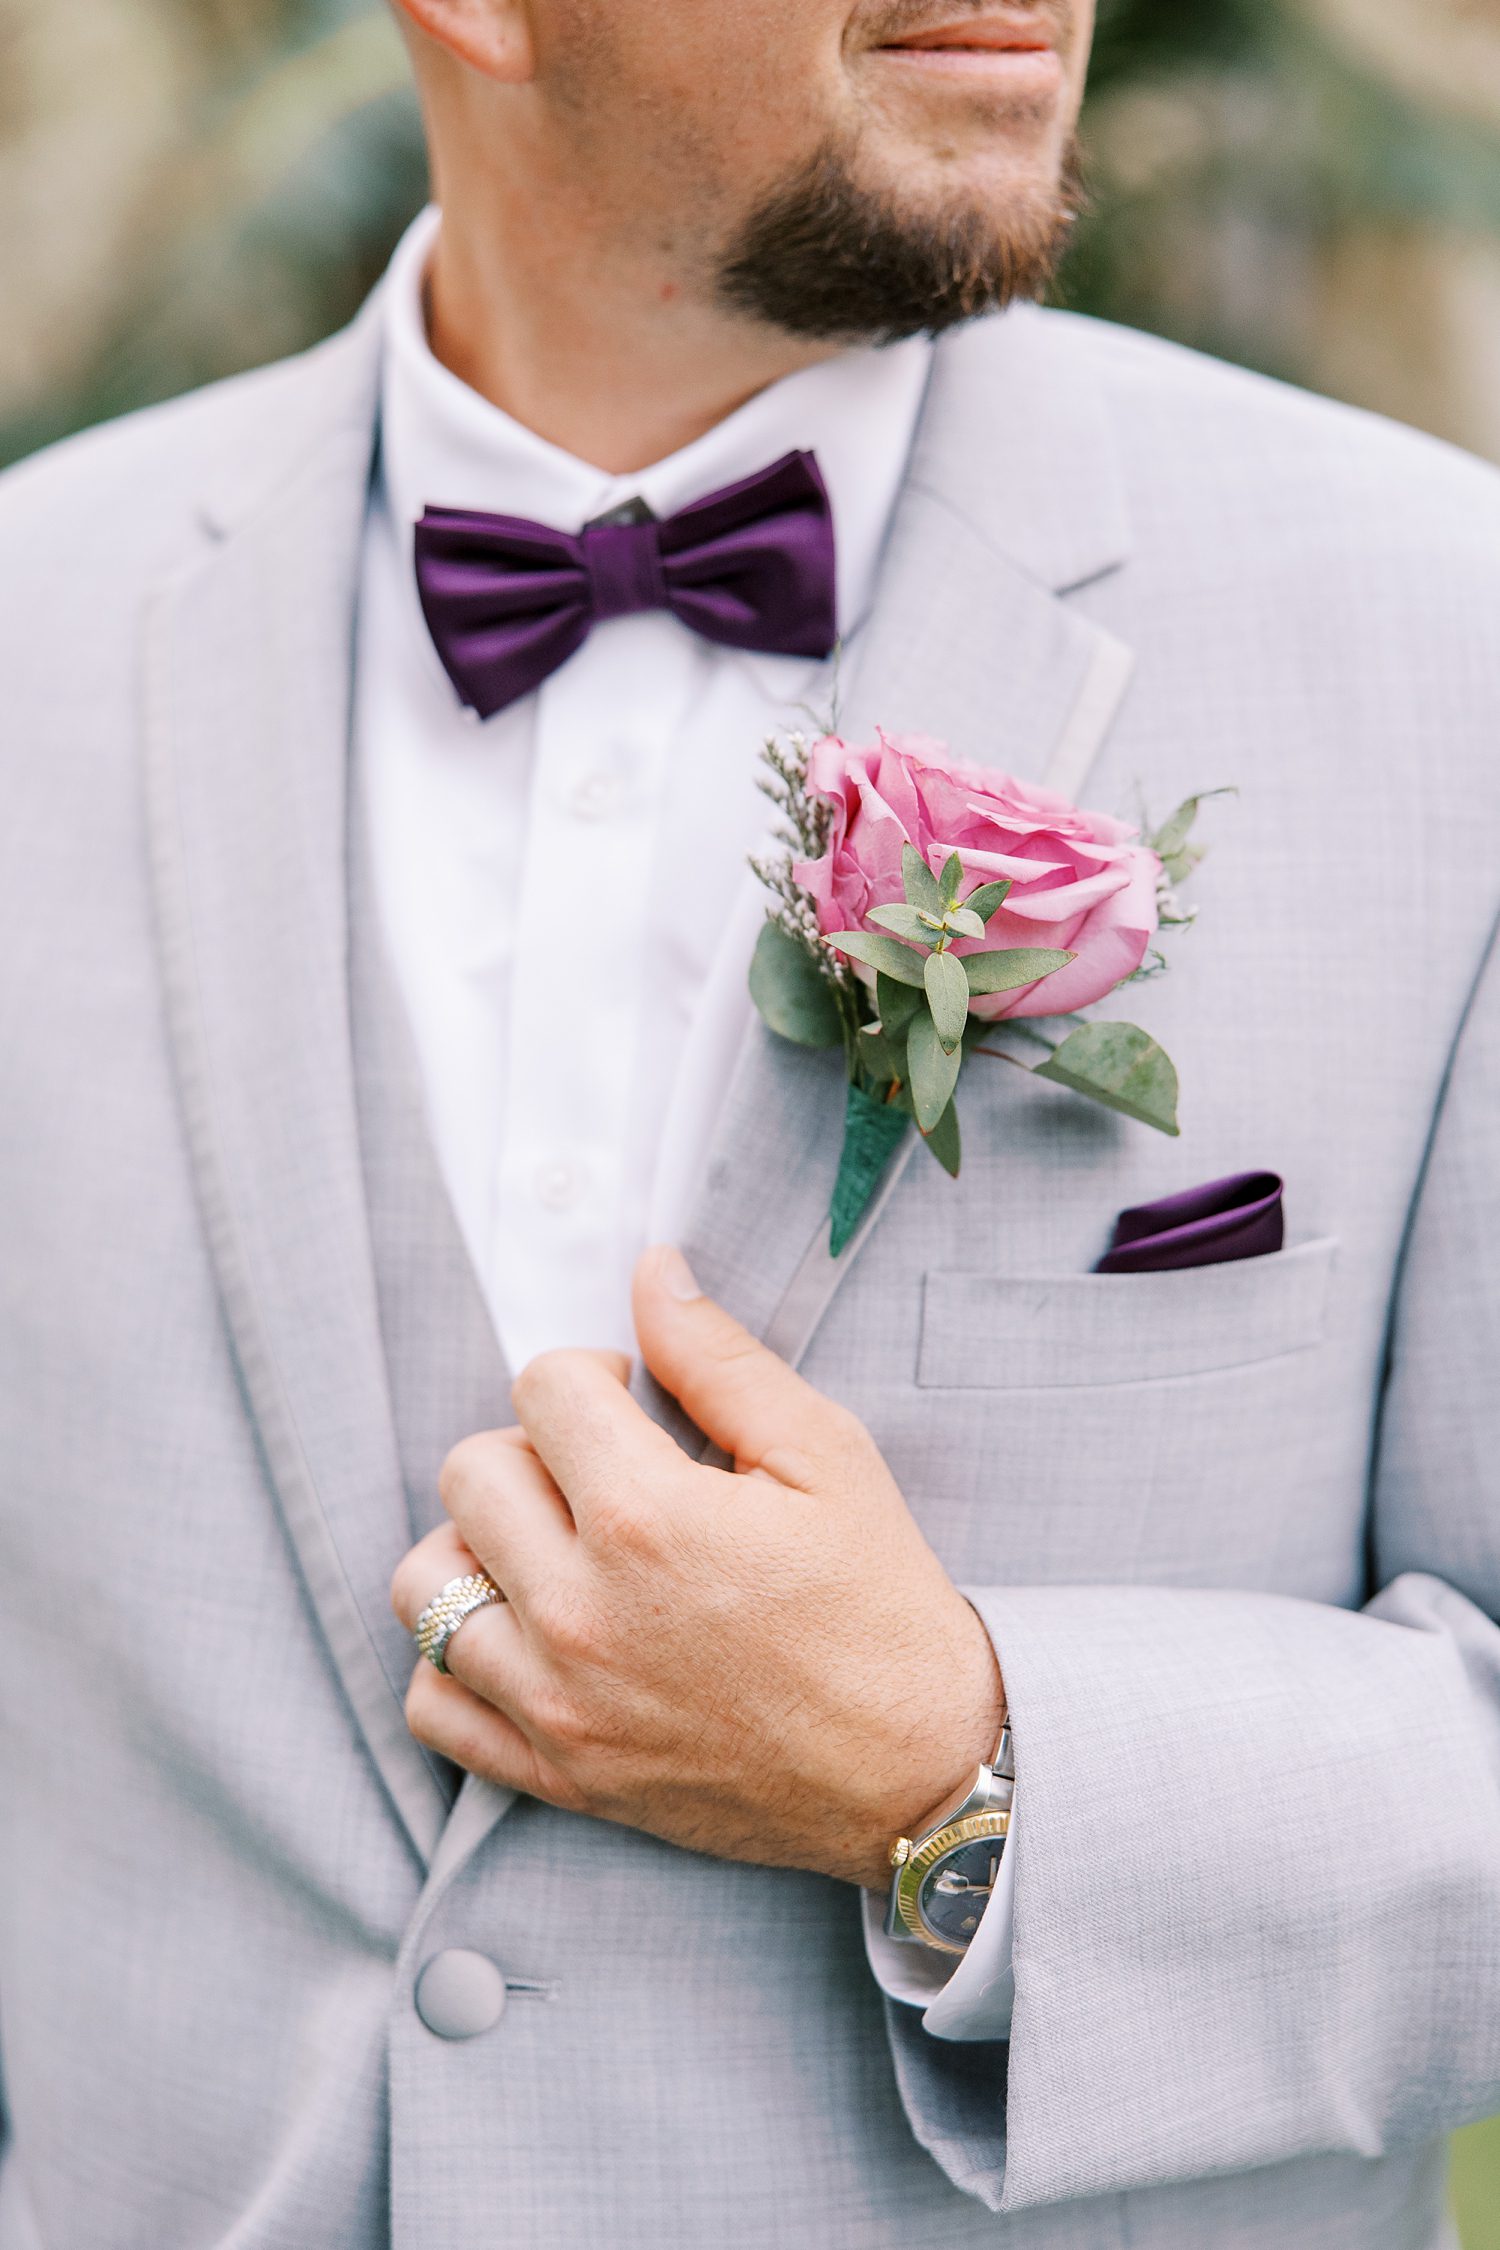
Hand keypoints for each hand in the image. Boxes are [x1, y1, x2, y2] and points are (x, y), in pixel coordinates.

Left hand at [390, 1247, 1004, 1889]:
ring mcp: (558, 1701)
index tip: (628, 1402)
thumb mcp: (826, 1456)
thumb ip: (720, 1359)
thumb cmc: (880, 1607)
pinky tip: (525, 1634)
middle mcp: (580, 1610)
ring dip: (478, 1547)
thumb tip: (651, 1272)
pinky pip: (432, 1704)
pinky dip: (457, 1661)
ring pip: (424, 1583)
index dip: (590, 1374)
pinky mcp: (557, 1772)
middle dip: (531, 1449)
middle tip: (599, 1474)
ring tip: (551, 1551)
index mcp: (647, 1517)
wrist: (918, 1772)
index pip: (542, 1388)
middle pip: (469, 1472)